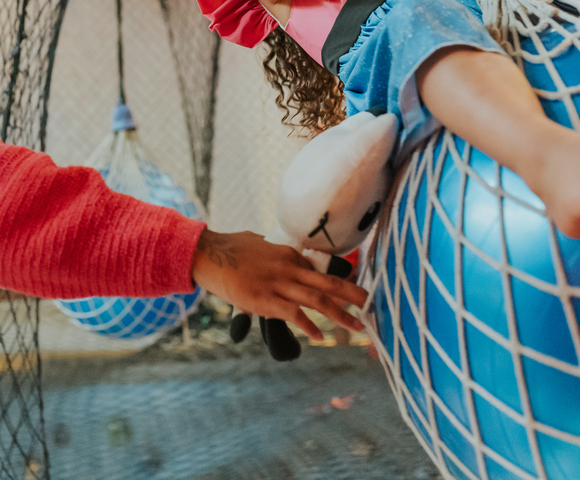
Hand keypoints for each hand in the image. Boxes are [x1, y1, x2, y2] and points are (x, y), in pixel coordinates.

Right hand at [190, 229, 366, 339]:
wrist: (208, 253)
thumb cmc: (228, 248)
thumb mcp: (257, 243)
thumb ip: (269, 249)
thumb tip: (270, 248)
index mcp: (288, 255)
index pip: (318, 272)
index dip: (337, 285)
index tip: (352, 295)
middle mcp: (288, 268)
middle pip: (328, 283)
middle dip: (353, 295)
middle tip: (372, 304)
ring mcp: (278, 284)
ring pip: (317, 299)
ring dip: (340, 314)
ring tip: (357, 326)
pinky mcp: (265, 299)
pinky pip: (293, 314)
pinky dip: (308, 325)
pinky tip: (318, 336)